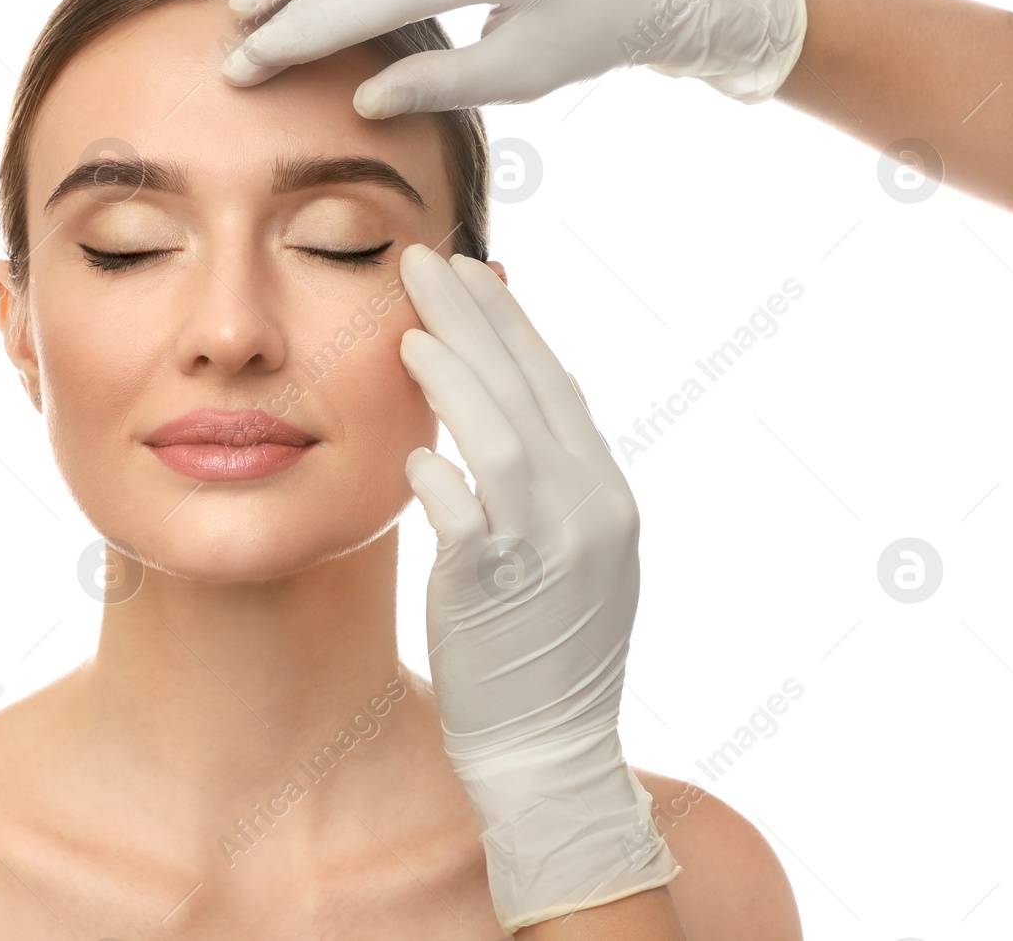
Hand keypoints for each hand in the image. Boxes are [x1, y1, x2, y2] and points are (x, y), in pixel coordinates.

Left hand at [395, 243, 678, 930]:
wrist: (548, 752)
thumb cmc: (539, 646)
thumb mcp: (567, 551)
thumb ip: (544, 477)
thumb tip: (507, 397)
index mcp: (604, 495)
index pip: (554, 385)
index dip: (509, 322)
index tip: (469, 271)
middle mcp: (589, 513)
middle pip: (527, 392)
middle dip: (474, 318)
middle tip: (424, 260)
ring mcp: (550, 554)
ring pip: (503, 440)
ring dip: (455, 379)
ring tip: (408, 327)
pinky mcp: (498, 595)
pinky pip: (466, 521)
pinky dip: (440, 479)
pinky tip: (409, 449)